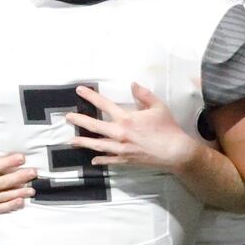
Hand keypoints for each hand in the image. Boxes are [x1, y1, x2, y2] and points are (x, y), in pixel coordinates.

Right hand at [0, 137, 36, 213]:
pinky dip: (12, 205)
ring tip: (32, 188)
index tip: (22, 158)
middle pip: (1, 183)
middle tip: (33, 172)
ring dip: (19, 192)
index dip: (8, 162)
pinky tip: (22, 201)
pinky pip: (2, 208)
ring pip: (3, 196)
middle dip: (18, 177)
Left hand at [68, 83, 196, 172]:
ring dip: (84, 142)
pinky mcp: (126, 160)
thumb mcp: (158, 107)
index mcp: (126, 119)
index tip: (79, 90)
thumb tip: (132, 84)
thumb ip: (143, 94)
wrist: (176, 152)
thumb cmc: (168, 128)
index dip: (90, 96)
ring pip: (97, 145)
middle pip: (94, 126)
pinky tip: (93, 160)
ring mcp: (121, 149)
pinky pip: (109, 160)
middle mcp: (120, 134)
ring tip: (72, 141)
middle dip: (79, 120)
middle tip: (68, 117)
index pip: (104, 105)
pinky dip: (100, 159)